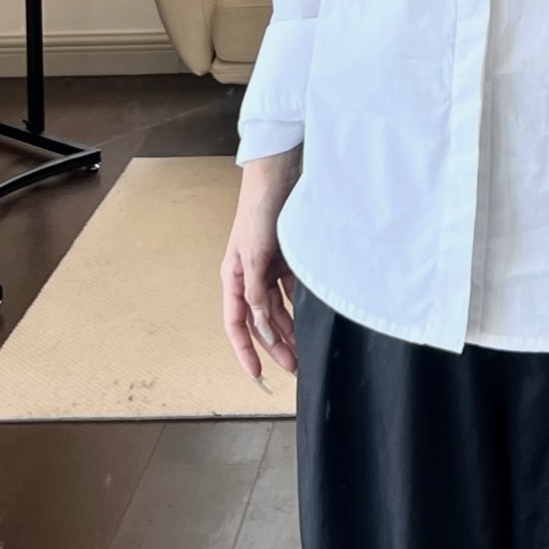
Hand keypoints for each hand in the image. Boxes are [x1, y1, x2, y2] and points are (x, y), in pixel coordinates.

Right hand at [221, 148, 300, 382]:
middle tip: (295, 367)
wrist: (280, 174)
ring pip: (279, 307)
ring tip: (306, 349)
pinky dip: (301, 305)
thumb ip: (256, 290)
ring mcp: (269, 266)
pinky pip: (293, 289)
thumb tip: (260, 324)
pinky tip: (313, 318)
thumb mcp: (254, 254)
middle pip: (261, 320)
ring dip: (290, 328)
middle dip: (275, 345)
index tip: (258, 374)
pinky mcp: (287, 257)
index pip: (237, 323)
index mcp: (235, 277)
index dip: (245, 351)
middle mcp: (250, 275)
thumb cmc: (259, 210)